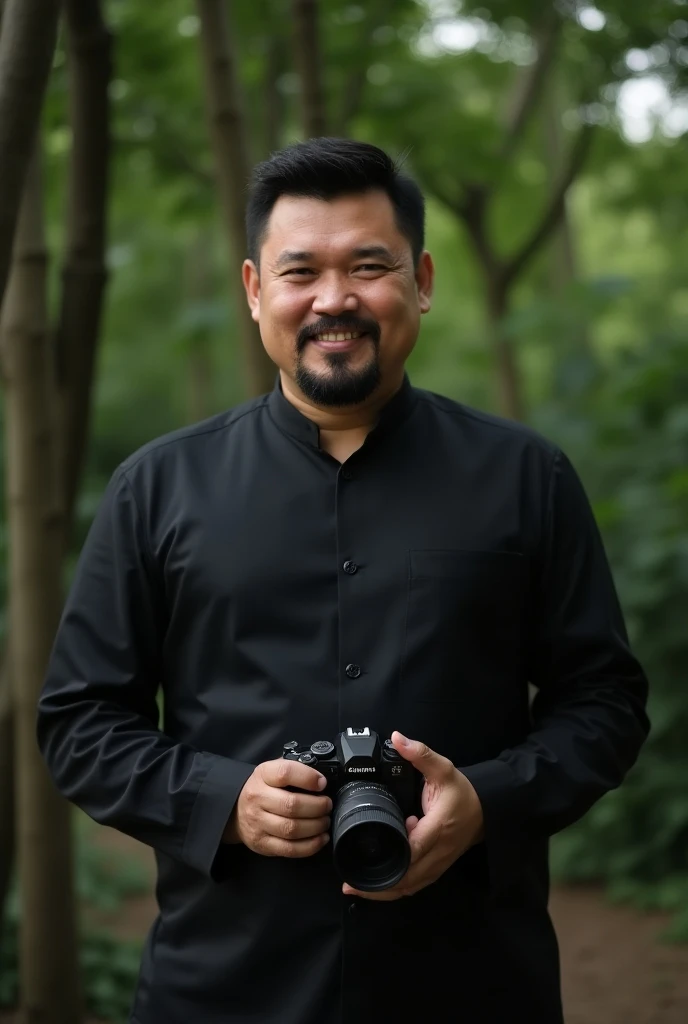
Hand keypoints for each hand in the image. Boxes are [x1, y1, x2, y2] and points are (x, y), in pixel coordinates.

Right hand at [223, 758, 331, 857]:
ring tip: (325, 821)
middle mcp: (258, 798)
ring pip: (292, 829)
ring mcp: (258, 823)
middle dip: (317, 807)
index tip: (322, 783)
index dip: (308, 778)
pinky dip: (310, 845)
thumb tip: (321, 777)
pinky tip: (321, 838)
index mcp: (263, 775)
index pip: (285, 773)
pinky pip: (289, 849)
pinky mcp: (262, 844)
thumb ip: (294, 770)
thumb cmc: (264, 788)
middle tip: (327, 805)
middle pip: (292, 805)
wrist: (236, 810)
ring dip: (316, 826)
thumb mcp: (273, 771)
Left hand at [342, 731, 483, 900]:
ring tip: (354, 887)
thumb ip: (420, 754)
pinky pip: (414, 886)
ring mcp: (438, 864)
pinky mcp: (436, 869)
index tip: (366, 858)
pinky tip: (375, 887)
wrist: (485, 810)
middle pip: (408, 877)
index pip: (415, 848)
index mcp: (438, 827)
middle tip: (348, 881)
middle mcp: (438, 851)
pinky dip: (394, 890)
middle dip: (378, 884)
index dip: (392, 856)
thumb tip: (398, 738)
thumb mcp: (443, 768)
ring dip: (383, 892)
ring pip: (410, 887)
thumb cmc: (462, 792)